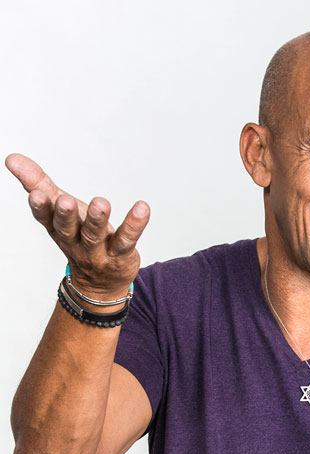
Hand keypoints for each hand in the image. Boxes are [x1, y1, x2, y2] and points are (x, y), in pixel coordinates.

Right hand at [6, 153, 149, 298]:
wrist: (100, 285)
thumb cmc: (79, 238)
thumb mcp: (59, 210)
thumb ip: (38, 183)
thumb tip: (11, 158)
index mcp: (58, 229)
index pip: (45, 219)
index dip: (40, 208)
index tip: (35, 194)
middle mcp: (75, 242)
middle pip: (68, 230)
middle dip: (66, 216)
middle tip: (65, 201)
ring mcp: (98, 251)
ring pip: (95, 236)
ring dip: (98, 219)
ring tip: (101, 203)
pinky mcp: (120, 254)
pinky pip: (127, 239)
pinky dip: (134, 224)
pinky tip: (142, 208)